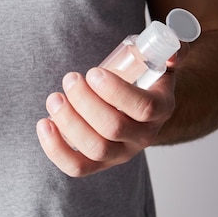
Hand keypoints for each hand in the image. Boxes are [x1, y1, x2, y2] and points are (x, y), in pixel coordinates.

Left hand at [36, 65, 176, 176]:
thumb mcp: (160, 60)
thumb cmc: (142, 79)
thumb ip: (171, 49)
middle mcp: (143, 137)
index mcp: (161, 109)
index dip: (116, 92)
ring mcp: (120, 153)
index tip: (92, 73)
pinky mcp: (97, 163)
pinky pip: (76, 167)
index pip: (144, 108)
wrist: (138, 109)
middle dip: (85, 101)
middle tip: (70, 79)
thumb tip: (173, 53)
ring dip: (68, 121)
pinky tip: (45, 124)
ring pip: (95, 148)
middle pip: (114, 127)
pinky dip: (55, 148)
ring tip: (54, 98)